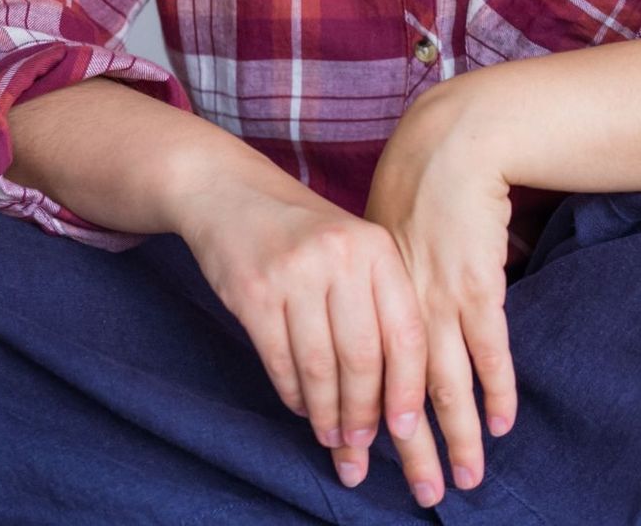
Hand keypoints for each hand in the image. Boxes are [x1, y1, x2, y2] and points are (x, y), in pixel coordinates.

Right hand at [170, 162, 436, 499]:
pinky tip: (302, 410)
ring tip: (334, 439)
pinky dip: (294, 395)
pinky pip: (280, 361)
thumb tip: (402, 389)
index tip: (407, 429)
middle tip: (362, 448)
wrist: (233, 194)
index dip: (408, 388)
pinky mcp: (253, 293)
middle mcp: (340, 258)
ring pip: (319, 367)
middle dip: (364, 413)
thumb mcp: (356, 250)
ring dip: (327, 414)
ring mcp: (295, 274)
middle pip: (363, 357)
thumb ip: (381, 304)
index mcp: (378, 248)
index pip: (406, 332)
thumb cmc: (307, 233)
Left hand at [362, 83, 517, 503]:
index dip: (371, 421)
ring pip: (446, 384)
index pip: (368, 376)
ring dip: (456, 436)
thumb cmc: (426, 183)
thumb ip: (395, 276)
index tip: (370, 460)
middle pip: (405, 394)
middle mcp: (402, 305)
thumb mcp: (391, 232)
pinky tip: (498, 424)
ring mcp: (440, 298)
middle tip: (420, 494)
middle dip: (414, 450)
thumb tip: (396, 313)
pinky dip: (496, 390)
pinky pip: (489, 350)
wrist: (455, 140)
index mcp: (375, 296)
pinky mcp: (479, 286)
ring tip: (463, 479)